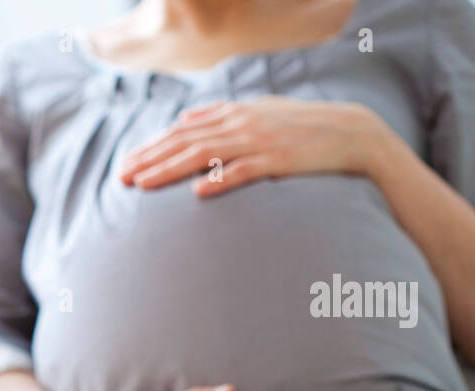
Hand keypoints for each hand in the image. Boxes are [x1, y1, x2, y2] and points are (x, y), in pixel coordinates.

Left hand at [117, 97, 389, 195]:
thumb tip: (186, 119)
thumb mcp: (259, 112)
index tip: (127, 164)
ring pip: (205, 155)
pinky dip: (220, 180)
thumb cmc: (301, 127)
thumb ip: (221, 116)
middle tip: (122, 179)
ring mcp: (260, 141)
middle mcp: (242, 123)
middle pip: (185, 142)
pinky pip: (244, 171)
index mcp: (235, 113)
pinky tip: (198, 193)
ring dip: (171, 171)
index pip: (182, 131)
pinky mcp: (279, 161)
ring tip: (144, 185)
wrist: (353, 132)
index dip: (152, 147)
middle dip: (150, 160)